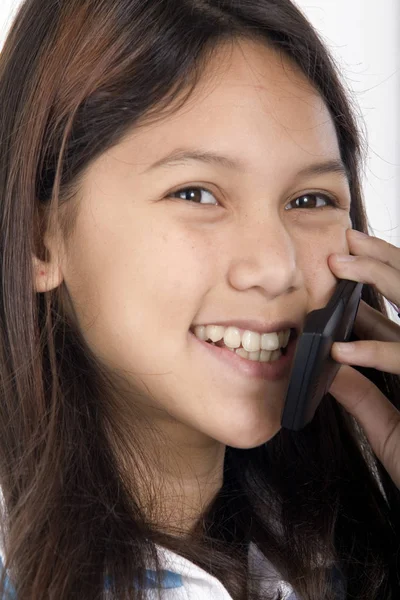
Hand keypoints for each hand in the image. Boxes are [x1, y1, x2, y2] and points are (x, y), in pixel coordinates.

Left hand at [327, 228, 399, 488]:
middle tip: (345, 241)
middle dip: (382, 264)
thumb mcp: (387, 425)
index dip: (372, 283)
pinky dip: (377, 354)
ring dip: (381, 283)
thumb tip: (330, 369)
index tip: (342, 263)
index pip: (397, 314)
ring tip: (341, 267)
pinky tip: (342, 351)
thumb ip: (362, 395)